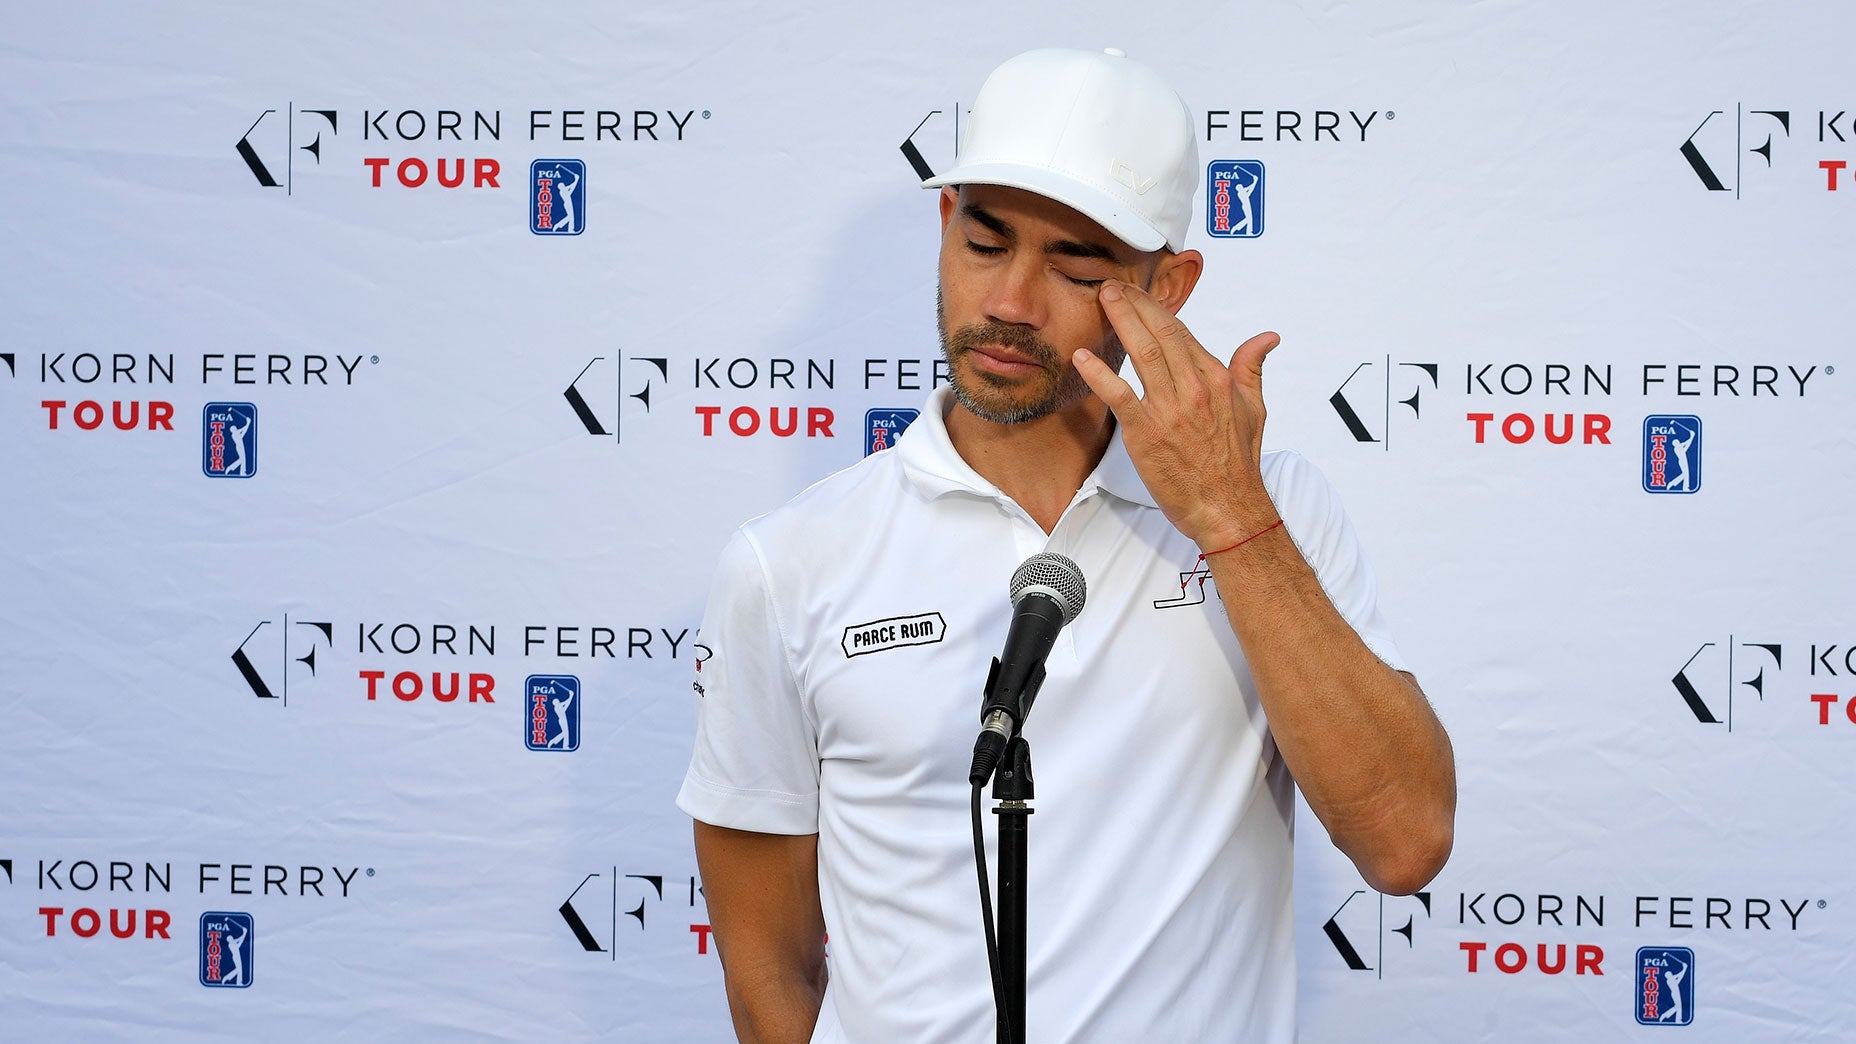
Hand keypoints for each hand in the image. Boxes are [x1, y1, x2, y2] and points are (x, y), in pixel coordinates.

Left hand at [1072, 279, 1281, 548]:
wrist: (1228, 509)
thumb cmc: (1237, 464)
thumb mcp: (1255, 410)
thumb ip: (1252, 368)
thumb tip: (1267, 337)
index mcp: (1217, 379)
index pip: (1181, 331)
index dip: (1155, 308)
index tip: (1138, 294)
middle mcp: (1194, 387)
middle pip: (1159, 332)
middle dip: (1134, 304)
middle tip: (1112, 286)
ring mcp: (1169, 409)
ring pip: (1141, 352)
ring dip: (1120, 321)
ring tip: (1103, 300)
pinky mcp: (1147, 432)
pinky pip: (1119, 395)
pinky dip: (1099, 373)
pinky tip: (1082, 357)